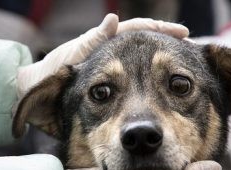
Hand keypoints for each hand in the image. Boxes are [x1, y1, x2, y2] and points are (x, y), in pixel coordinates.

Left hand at [17, 13, 188, 97]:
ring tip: (183, 70)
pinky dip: (152, 83)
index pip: (139, 29)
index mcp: (106, 42)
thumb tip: (114, 19)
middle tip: (191, 50)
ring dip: (163, 66)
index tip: (183, 34)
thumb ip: (95, 40)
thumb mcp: (74, 55)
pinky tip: (165, 90)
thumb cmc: (52, 69)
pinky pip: (136, 81)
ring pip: (145, 64)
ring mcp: (114, 71)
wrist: (39, 88)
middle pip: (147, 47)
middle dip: (169, 46)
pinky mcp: (112, 86)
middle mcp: (114, 55)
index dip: (162, 30)